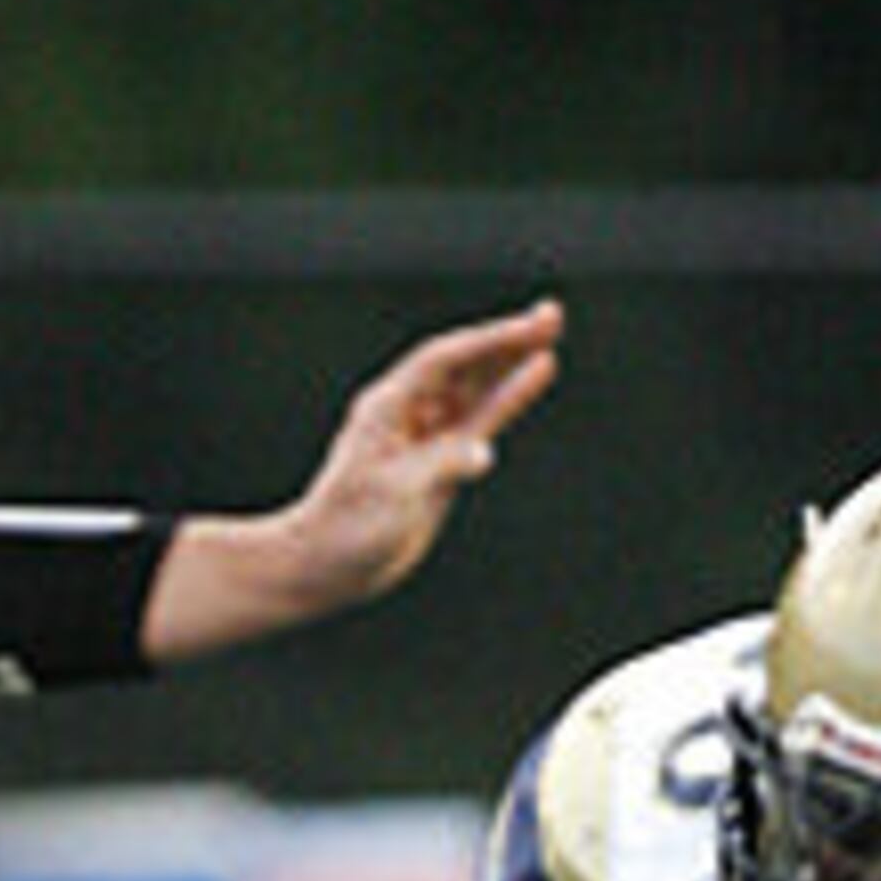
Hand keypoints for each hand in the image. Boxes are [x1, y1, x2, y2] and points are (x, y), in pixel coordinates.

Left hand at [274, 295, 565, 611]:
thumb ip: (440, 468)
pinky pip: (480, 421)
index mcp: (388, 408)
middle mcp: (408, 412)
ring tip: (549, 340)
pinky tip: (531, 379)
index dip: (488, 342)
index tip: (528, 329)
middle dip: (506, 340)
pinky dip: (507, 400)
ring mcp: (426, 435)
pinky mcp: (440, 462)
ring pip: (476, 389)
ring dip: (511, 364)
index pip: (444, 361)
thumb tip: (481, 453)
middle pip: (464, 364)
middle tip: (551, 315)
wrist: (329, 566)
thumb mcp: (393, 496)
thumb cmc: (348, 529)